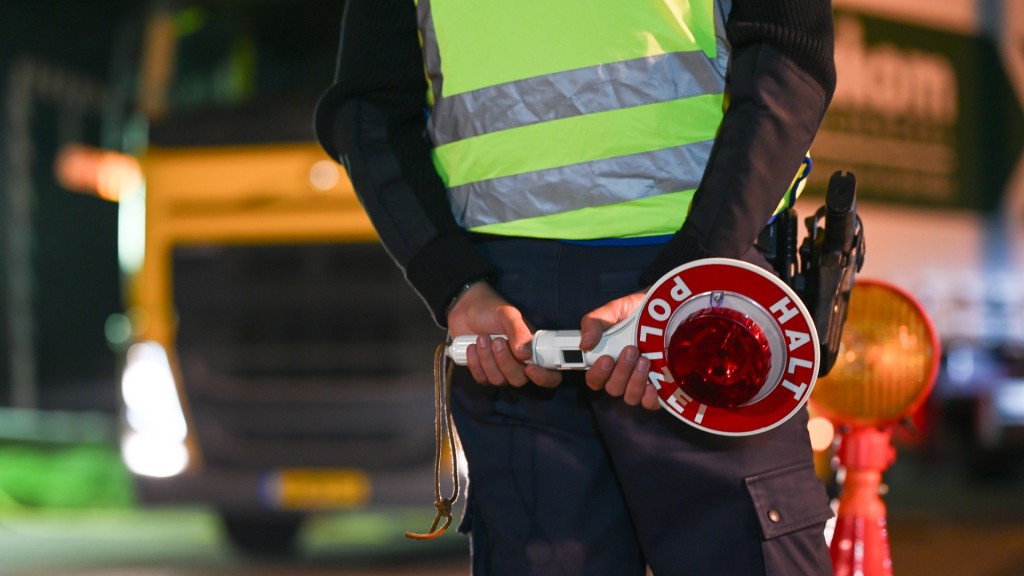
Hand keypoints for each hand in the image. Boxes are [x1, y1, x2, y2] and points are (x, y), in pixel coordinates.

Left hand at [446, 282, 560, 387]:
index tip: (529, 367)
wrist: (466, 309)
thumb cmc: (492, 310)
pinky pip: (482, 379)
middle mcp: (519, 364)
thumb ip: (519, 332)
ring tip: (481, 338)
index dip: (543, 377)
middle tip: (497, 341)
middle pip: (518, 380)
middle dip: (505, 362)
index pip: (549, 375)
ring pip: (498, 380)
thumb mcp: (508, 315)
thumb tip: (525, 354)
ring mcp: (500, 370)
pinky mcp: (482, 372)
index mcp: (533, 350)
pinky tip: (472, 347)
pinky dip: (475, 363)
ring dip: (487, 359)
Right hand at [580, 290, 659, 409]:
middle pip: (613, 389)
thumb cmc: (636, 311)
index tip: (606, 359)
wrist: (667, 310)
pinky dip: (650, 398)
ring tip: (645, 360)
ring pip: (630, 397)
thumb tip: (584, 344)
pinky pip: (650, 403)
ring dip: (635, 381)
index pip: (594, 380)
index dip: (597, 374)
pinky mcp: (660, 387)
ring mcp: (640, 383)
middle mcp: (621, 376)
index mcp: (606, 360)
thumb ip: (594, 322)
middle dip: (621, 371)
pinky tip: (653, 385)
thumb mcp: (613, 310)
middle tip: (632, 350)